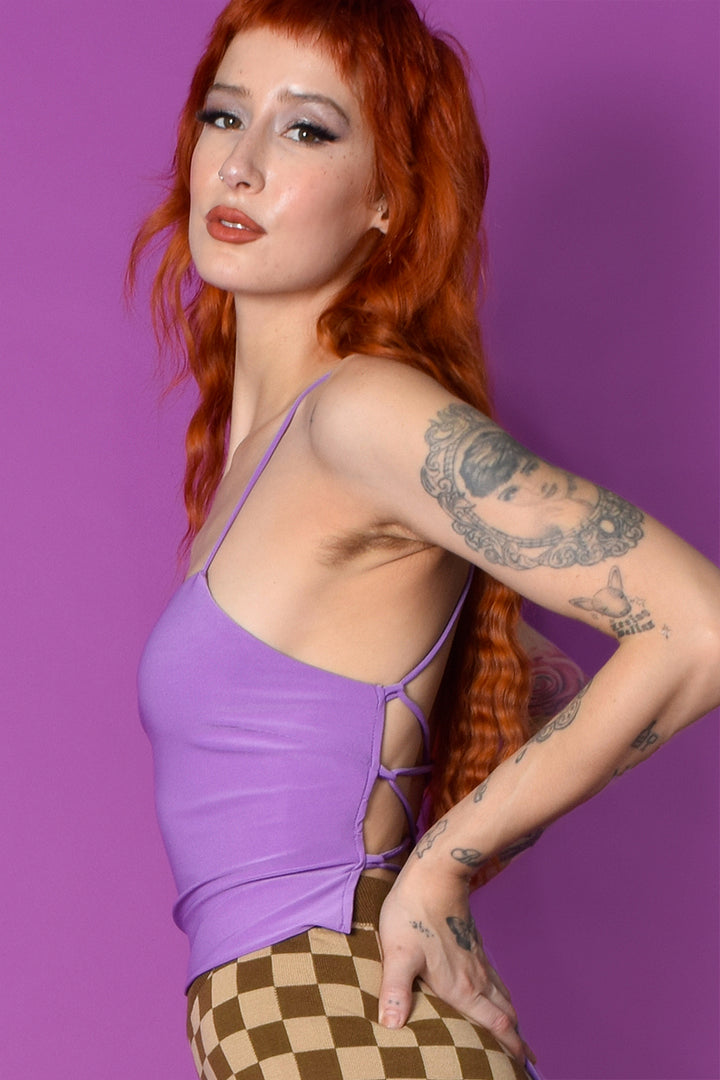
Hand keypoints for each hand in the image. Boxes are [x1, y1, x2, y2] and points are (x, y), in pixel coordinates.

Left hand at [377, 866, 534, 1064]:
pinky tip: (495, 998)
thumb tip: (391, 1026)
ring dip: (511, 1020)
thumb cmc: (413, 913)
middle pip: (506, 1016)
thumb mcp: (399, 953)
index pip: (496, 1026)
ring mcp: (478, 961)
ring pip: (503, 997)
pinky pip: (495, 980)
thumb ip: (396, 990)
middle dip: (516, 1041)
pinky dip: (502, 998)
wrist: (434, 874)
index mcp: (461, 987)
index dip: (511, 1049)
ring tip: (515, 1038)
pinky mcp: (473, 947)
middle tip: (524, 1063)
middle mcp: (476, 978)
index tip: (523, 1068)